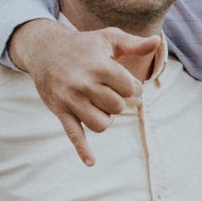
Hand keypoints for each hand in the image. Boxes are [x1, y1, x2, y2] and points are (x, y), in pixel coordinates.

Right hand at [8, 19, 161, 165]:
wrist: (43, 49)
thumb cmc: (82, 45)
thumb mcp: (108, 38)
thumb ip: (134, 43)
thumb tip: (157, 42)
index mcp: (99, 67)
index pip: (131, 88)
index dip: (133, 87)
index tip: (124, 81)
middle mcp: (84, 84)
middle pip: (117, 107)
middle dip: (118, 101)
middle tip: (108, 90)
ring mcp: (71, 100)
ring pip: (102, 124)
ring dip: (106, 117)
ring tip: (100, 105)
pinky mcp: (60, 111)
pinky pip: (74, 135)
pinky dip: (83, 150)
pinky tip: (91, 162)